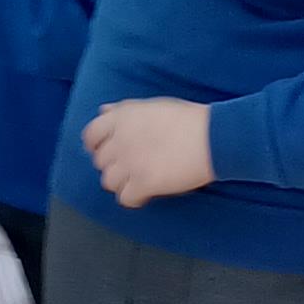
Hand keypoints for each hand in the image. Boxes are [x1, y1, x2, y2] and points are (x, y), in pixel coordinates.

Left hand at [83, 100, 214, 206]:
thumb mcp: (151, 105)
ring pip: (109, 181)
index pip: (90, 135)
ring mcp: (130, 163)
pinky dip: (134, 198)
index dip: (95, 146)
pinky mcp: (143, 183)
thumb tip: (103, 111)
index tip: (106, 151)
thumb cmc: (187, 119)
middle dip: (113, 164)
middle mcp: (120, 140)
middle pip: (100, 161)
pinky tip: (146, 193)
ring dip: (122, 182)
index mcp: (121, 118)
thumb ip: (124, 110)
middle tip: (131, 166)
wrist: (212, 137)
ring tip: (138, 179)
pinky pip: (125, 199)